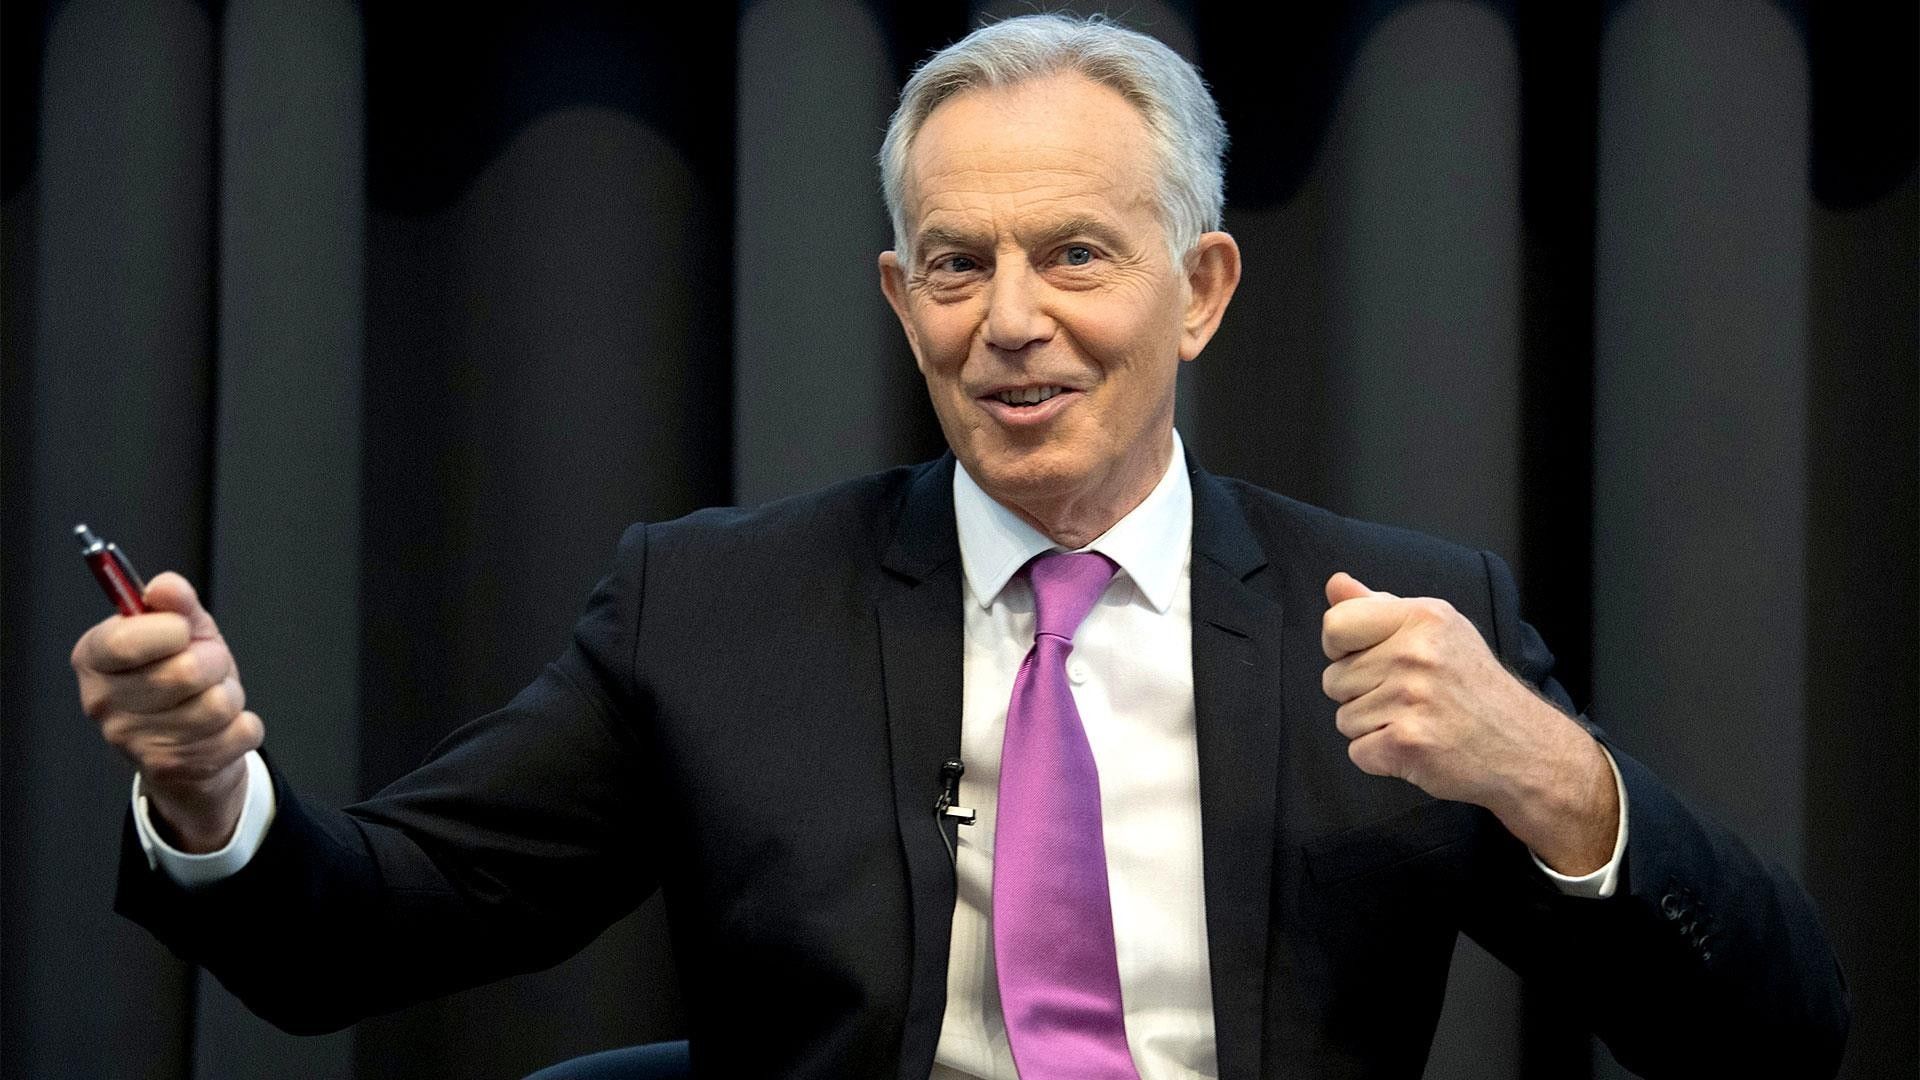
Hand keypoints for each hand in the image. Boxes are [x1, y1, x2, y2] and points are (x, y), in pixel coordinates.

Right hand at [71, 572, 261, 851]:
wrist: (189, 741)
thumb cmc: (180, 675)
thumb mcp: (181, 630)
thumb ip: (176, 603)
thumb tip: (167, 586)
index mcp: (94, 659)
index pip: (125, 642)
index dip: (171, 630)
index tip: (183, 630)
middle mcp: (103, 703)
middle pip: (185, 672)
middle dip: (213, 661)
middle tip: (207, 665)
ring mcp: (134, 742)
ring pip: (217, 705)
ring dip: (230, 694)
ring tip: (212, 696)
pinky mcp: (172, 769)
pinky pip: (240, 733)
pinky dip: (244, 725)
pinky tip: (221, 727)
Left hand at [1320, 572, 1616, 873]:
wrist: (1525, 747)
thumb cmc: (1475, 687)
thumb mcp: (1438, 630)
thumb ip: (1380, 607)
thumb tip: (1335, 585)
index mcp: (1422, 617)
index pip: (1335, 624)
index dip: (1340, 648)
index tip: (1367, 659)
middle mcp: (1417, 653)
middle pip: (1333, 678)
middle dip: (1361, 694)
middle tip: (1409, 698)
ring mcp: (1412, 699)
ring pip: (1344, 718)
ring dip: (1372, 727)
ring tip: (1416, 720)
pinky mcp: (1408, 743)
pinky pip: (1357, 751)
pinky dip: (1381, 757)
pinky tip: (1416, 746)